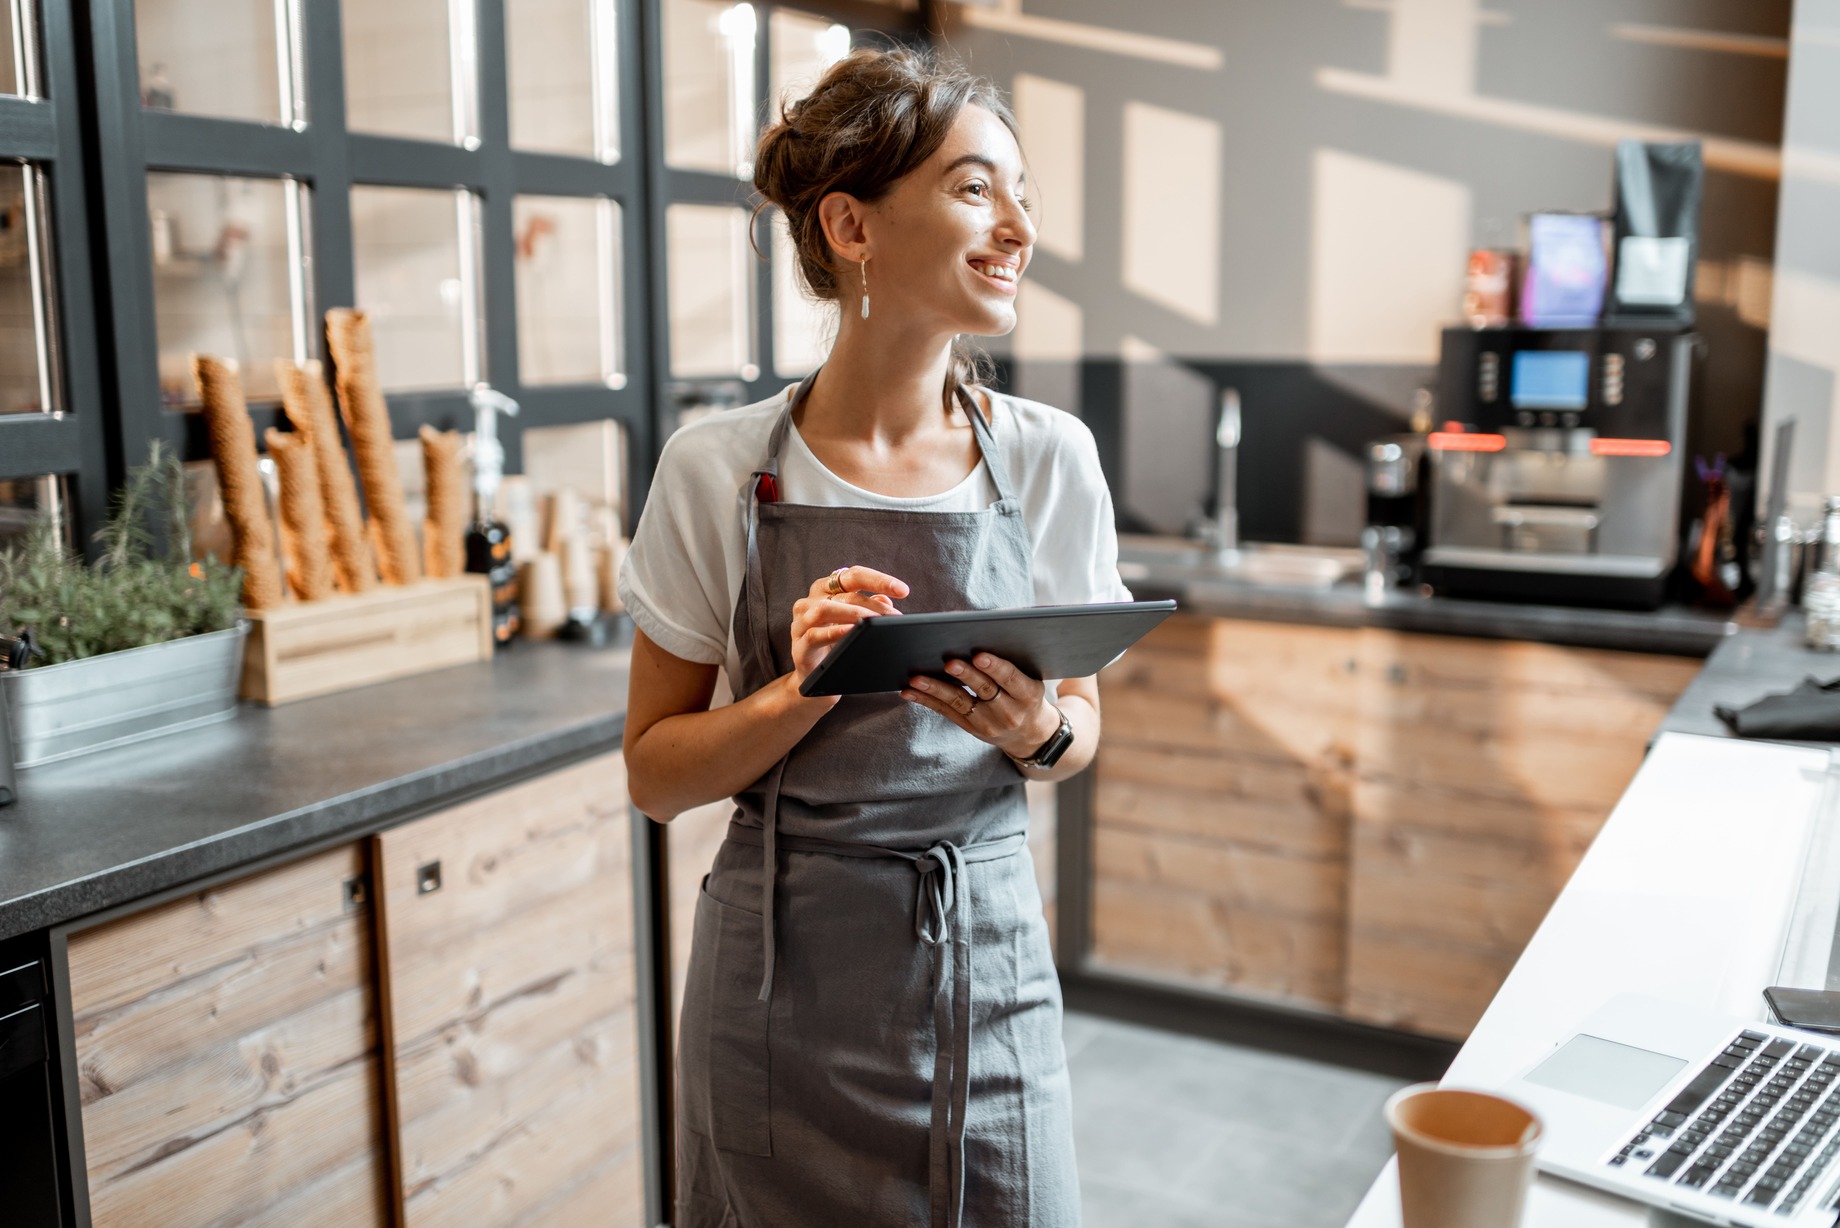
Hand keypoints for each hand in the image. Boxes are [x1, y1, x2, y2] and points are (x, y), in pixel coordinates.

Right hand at [790, 565, 908, 687]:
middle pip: (844, 594)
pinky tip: (851, 632)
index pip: (853, 576)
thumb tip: (886, 600)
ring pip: (825, 609)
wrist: (816, 680)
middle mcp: (810, 601)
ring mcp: (801, 622)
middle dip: (874, 606)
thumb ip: (870, 609)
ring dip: (854, 615)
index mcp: (826, 590)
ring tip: (875, 624)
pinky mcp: (798, 646)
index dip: (879, 580)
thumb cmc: (837, 646)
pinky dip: (834, 632)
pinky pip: (814, 635)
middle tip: (895, 617)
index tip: (903, 591)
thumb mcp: (857, 625)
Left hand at [901, 652, 1060, 758]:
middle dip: (965, 675)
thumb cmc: (1027, 696)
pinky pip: (946, 712)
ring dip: (936, 689)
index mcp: (1027, 694)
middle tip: (949, 662)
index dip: (995, 667)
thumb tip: (985, 625)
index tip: (980, 655)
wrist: (1029, 735)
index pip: (1011, 678)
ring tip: (917, 678)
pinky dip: (926, 700)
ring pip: (959, 702)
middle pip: (984, 689)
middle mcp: (1009, 711)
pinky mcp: (970, 728)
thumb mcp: (1031, 679)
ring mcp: (987, 723)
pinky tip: (909, 691)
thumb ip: (1013, 659)